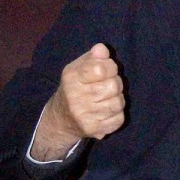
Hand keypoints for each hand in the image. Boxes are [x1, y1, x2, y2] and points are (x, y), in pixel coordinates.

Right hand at [31, 43, 125, 160]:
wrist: (61, 118)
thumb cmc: (76, 86)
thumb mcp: (79, 67)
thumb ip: (93, 57)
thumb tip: (102, 49)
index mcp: (72, 78)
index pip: (100, 69)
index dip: (110, 67)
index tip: (108, 69)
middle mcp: (75, 98)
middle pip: (113, 86)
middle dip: (116, 82)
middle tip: (108, 85)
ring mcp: (83, 116)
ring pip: (118, 103)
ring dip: (118, 99)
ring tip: (107, 98)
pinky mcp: (93, 130)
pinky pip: (119, 119)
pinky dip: (117, 114)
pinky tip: (107, 111)